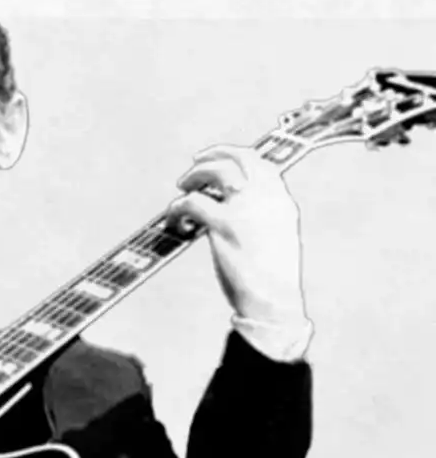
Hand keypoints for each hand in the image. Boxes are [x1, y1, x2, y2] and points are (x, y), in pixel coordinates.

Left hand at [167, 145, 307, 325]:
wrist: (273, 302)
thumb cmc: (271, 277)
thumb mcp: (275, 237)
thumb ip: (260, 215)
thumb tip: (228, 204)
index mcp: (281, 201)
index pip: (260, 163)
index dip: (236, 156)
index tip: (219, 159)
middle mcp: (266, 198)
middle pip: (238, 158)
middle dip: (213, 155)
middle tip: (195, 163)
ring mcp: (245, 208)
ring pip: (213, 172)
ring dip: (193, 176)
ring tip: (182, 188)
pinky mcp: (224, 224)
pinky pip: (191, 203)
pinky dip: (177, 210)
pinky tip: (176, 223)